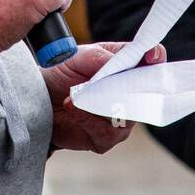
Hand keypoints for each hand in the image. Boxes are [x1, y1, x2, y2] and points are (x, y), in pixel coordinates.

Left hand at [41, 41, 165, 152]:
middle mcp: (130, 93)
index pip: (152, 61)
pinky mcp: (106, 138)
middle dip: (131, 87)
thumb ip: (100, 56)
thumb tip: (117, 62)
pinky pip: (108, 133)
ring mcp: (122, 118)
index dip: (155, 58)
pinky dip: (88, 119)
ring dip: (101, 104)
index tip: (151, 56)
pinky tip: (72, 108)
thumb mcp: (77, 56)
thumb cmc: (60, 73)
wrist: (38, 99)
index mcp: (127, 66)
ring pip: (129, 115)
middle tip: (110, 82)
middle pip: (147, 93)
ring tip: (76, 96)